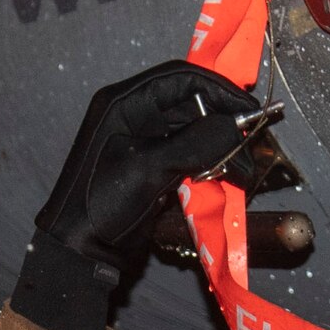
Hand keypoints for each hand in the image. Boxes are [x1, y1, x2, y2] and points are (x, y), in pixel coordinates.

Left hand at [37, 61, 259, 271]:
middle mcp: (135, 114)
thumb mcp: (148, 170)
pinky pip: (190, 154)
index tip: (250, 111)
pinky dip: (210, 164)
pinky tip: (226, 176)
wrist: (79, 251)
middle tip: (250, 147)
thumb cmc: (100, 205)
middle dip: (224, 124)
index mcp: (124, 103)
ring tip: (242, 170)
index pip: (181, 78)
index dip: (219, 90)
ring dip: (221, 148)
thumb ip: (193, 144)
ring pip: (195, 131)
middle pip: (192, 104)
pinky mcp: (156, 166)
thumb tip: (233, 128)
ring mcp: (146, 141)